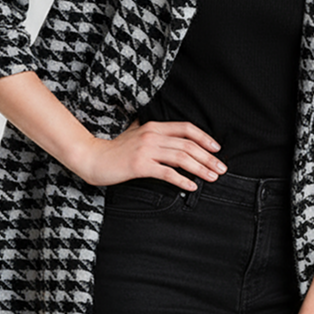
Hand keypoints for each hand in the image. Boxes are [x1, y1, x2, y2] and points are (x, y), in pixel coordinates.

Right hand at [77, 117, 226, 189]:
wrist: (92, 158)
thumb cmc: (114, 150)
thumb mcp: (134, 134)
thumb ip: (149, 131)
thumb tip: (164, 131)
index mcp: (153, 127)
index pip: (186, 128)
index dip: (204, 138)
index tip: (216, 149)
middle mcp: (152, 135)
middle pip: (188, 145)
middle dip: (208, 157)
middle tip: (221, 168)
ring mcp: (146, 150)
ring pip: (181, 158)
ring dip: (200, 168)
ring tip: (212, 177)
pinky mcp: (140, 165)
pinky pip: (167, 172)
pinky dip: (182, 180)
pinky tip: (192, 186)